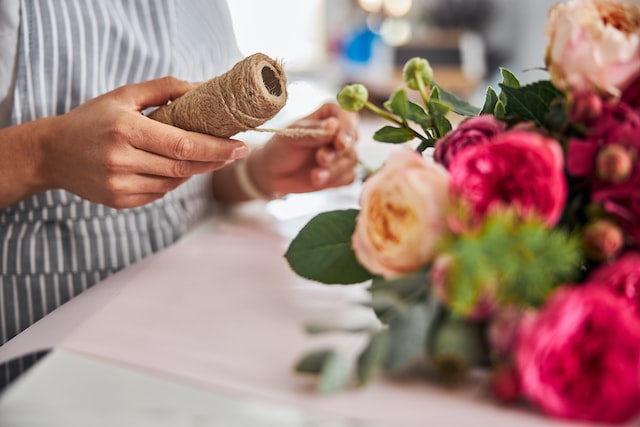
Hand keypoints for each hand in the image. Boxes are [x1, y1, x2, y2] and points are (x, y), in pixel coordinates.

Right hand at [36, 77, 247, 208]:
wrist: (51, 153)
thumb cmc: (92, 119)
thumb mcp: (124, 95)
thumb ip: (165, 89)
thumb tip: (204, 88)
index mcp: (125, 129)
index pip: (183, 145)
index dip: (216, 148)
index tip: (240, 145)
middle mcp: (121, 160)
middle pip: (184, 168)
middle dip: (215, 160)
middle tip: (235, 152)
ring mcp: (119, 185)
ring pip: (174, 183)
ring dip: (193, 171)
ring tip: (202, 156)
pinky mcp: (119, 201)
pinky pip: (159, 194)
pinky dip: (172, 181)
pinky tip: (172, 168)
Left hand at [247, 102, 358, 196]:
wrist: (274, 173)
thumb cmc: (281, 147)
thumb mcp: (292, 135)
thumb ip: (313, 131)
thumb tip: (333, 125)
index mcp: (329, 115)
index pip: (346, 114)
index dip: (346, 126)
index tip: (338, 140)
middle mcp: (339, 132)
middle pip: (352, 138)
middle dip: (338, 151)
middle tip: (321, 158)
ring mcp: (342, 153)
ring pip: (351, 160)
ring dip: (334, 169)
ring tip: (315, 176)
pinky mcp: (341, 173)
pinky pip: (348, 177)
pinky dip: (334, 180)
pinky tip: (318, 180)